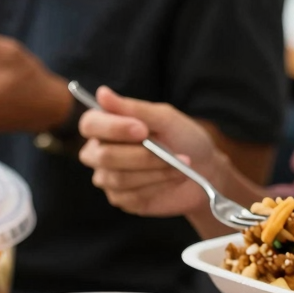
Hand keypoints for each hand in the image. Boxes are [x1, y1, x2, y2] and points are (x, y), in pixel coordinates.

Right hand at [77, 86, 223, 217]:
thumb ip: (134, 109)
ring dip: (155, 171)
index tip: (143, 130)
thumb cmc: (183, 138)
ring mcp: (108, 178)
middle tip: (171, 153)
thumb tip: (102, 93)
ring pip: (119, 178)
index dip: (113, 128)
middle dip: (142, 156)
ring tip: (181, 165)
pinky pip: (131, 196)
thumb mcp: (164, 118)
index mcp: (106, 127)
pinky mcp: (120, 199)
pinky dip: (158, 185)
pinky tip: (174, 179)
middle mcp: (100, 153)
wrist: (203, 170)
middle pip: (104, 156)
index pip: (90, 124)